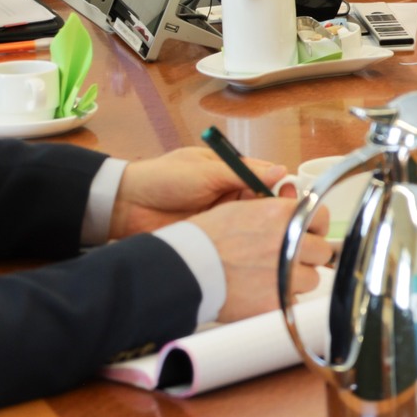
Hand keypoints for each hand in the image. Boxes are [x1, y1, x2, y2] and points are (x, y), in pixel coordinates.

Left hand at [109, 146, 286, 238]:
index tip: (291, 196)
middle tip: (283, 217)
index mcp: (229, 170)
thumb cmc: (165, 178)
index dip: (280, 186)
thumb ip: (242, 173)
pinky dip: (244, 239)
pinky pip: (234, 236)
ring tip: (272, 233)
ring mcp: (221, 215)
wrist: (125, 205)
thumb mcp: (205, 171)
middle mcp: (229, 192)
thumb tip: (282, 171)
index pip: (265, 176)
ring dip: (261, 225)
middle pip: (262, 200)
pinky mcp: (211, 234)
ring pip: (251, 219)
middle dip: (274, 208)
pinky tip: (256, 245)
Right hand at [188, 198, 332, 323]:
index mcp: (283, 216)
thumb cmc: (204, 238)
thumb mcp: (241, 210)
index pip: (321, 218)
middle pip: (321, 252)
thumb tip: (292, 212)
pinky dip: (281, 299)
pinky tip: (260, 293)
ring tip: (269, 277)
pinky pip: (293, 301)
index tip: (309, 233)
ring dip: (295, 279)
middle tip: (287, 258)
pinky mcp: (277, 301)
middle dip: (307, 255)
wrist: (184, 269)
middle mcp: (291, 242)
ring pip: (310, 279)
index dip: (314, 227)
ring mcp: (286, 274)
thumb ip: (273, 211)